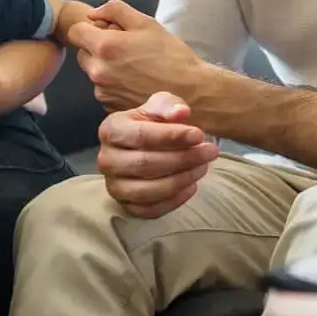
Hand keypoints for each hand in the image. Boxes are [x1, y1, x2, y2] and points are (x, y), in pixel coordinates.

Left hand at [69, 0, 205, 112]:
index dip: (90, 28)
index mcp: (104, 47)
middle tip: (126, 49)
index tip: (107, 31)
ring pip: (94, 73)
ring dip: (106, 68)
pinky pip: (105, 90)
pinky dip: (115, 86)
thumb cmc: (172, 57)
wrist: (191, 94)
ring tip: (135, 68)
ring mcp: (103, 92)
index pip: (75, 32)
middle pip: (82, 53)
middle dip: (97, 48)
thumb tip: (94, 14)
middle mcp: (98, 71)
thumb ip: (115, 10)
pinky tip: (136, 83)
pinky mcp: (110, 107)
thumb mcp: (147, 23)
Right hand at [96, 92, 219, 218]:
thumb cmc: (153, 123)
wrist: (144, 146)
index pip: (140, 135)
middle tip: (210, 151)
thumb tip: (180, 112)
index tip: (199, 134)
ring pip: (148, 190)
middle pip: (144, 163)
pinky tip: (192, 185)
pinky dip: (175, 200)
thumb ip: (168, 105)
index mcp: (110, 130)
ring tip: (203, 167)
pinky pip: (151, 210)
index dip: (172, 136)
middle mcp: (106, 160)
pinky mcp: (126, 206)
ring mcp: (115, 186)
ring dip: (181, 179)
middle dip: (182, 158)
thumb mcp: (160, 106)